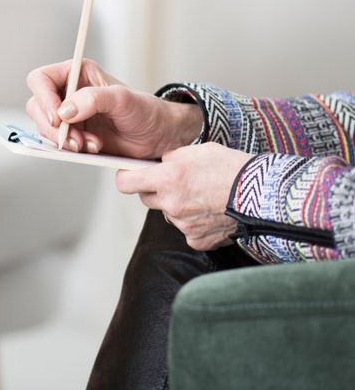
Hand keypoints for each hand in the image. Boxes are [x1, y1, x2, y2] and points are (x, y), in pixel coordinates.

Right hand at [26, 58, 202, 157]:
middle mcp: (68, 92)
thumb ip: (93, 99)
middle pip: (37, 106)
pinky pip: (57, 142)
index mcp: (76, 73)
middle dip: (53, 126)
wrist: (157, 135)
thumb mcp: (122, 99)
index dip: (43, 97)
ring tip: (91, 144)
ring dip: (64, 140)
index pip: (40, 79)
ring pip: (45, 127)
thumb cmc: (145, 110)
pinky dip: (71, 148)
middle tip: (74, 139)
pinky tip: (92, 147)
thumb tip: (65, 111)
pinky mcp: (72, 134)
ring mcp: (69, 114)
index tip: (57, 116)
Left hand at [115, 143, 251, 249]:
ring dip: (176, 206)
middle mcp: (171, 203)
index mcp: (167, 178)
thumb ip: (171, 158)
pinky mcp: (197, 239)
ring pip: (167, 213)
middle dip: (155, 190)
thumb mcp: (196, 150)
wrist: (262, 193)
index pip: (126, 183)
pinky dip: (194, 222)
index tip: (130, 175)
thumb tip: (159, 163)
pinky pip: (186, 229)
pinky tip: (209, 211)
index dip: (127, 177)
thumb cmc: (231, 167)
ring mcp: (183, 224)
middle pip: (146, 199)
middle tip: (176, 183)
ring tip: (201, 196)